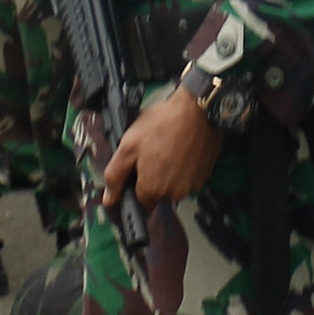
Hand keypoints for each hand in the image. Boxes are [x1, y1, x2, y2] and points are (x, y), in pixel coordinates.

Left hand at [104, 84, 220, 213]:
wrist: (199, 110)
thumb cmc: (162, 125)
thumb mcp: (129, 146)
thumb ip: (115, 176)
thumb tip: (109, 200)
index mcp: (153, 190)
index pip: (139, 204)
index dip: (134, 189)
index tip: (135, 172)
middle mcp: (174, 194)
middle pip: (157, 194)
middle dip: (151, 178)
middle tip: (150, 152)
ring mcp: (192, 186)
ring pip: (173, 186)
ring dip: (168, 173)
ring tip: (166, 147)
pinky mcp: (205, 175)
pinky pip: (188, 177)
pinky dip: (183, 167)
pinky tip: (180, 148)